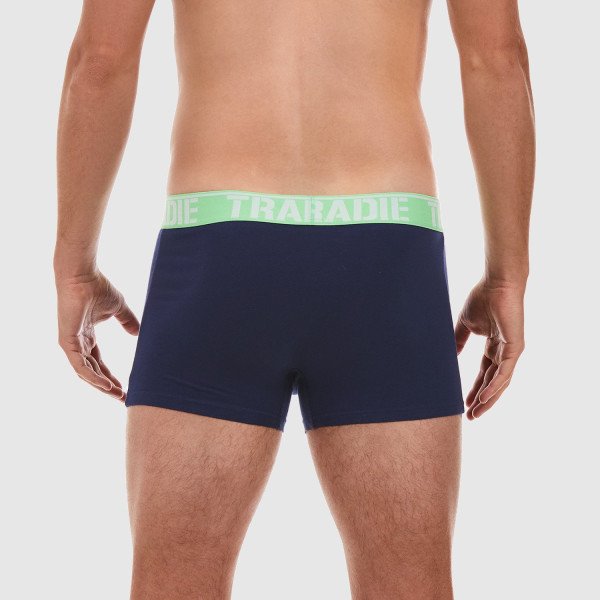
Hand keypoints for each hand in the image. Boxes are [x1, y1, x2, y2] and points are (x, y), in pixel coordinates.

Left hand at [56, 271, 139, 400]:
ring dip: (101, 386)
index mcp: (87, 337)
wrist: (83, 275)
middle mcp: (78, 343)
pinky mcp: (67, 341)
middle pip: (93, 372)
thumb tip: (139, 332)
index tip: (126, 388)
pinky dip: (93, 377)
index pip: (98, 364)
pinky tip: (106, 385)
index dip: (111, 377)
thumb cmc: (97, 287)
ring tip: (117, 395)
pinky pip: (80, 366)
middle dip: (108, 386)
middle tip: (123, 397)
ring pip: (86, 373)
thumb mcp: (118, 309)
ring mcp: (71, 343)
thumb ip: (128, 321)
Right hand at [454, 280, 524, 419]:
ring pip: (500, 382)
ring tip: (475, 413)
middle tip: (470, 416)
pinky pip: (504, 373)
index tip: (463, 403)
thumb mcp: (465, 324)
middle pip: (493, 383)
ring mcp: (511, 351)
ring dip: (488, 399)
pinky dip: (494, 386)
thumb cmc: (482, 298)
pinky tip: (484, 398)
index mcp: (493, 346)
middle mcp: (504, 352)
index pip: (484, 374)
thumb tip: (450, 355)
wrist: (496, 283)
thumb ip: (458, 340)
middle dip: (481, 400)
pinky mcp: (515, 348)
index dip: (474, 389)